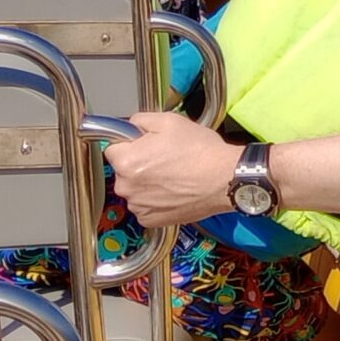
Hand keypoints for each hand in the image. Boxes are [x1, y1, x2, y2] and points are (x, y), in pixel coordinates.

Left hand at [106, 111, 244, 227]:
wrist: (227, 180)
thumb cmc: (203, 152)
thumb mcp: (171, 121)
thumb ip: (140, 120)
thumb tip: (130, 126)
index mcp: (126, 161)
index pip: (112, 147)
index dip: (131, 143)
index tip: (147, 144)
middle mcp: (126, 186)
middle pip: (123, 170)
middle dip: (139, 163)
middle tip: (166, 159)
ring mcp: (138, 206)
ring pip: (135, 189)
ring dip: (147, 183)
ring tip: (174, 176)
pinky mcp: (151, 220)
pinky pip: (145, 206)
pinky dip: (156, 200)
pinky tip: (174, 191)